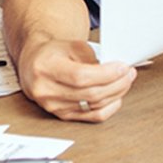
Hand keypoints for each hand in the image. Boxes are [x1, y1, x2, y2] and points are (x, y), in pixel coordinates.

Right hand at [14, 34, 135, 122]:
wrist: (33, 65)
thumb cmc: (52, 53)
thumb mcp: (70, 45)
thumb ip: (91, 57)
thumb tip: (116, 70)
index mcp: (45, 68)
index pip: (80, 76)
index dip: (106, 74)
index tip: (123, 68)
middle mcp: (46, 90)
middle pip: (89, 93)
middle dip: (116, 84)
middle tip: (129, 74)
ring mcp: (53, 106)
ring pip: (93, 106)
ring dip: (115, 94)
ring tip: (125, 82)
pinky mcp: (62, 115)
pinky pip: (91, 117)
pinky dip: (108, 108)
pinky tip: (116, 97)